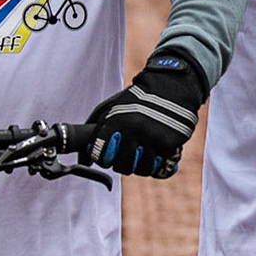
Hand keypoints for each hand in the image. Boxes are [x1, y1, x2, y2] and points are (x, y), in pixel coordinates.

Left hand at [84, 50, 206, 178]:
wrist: (172, 86)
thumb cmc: (138, 99)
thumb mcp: (113, 107)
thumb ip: (96, 131)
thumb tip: (84, 161)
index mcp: (116, 120)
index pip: (101, 156)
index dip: (103, 159)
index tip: (107, 156)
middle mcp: (134, 130)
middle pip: (121, 167)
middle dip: (122, 164)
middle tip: (127, 156)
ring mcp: (153, 138)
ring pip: (141, 170)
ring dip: (140, 166)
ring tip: (142, 154)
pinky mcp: (169, 144)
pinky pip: (159, 167)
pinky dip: (156, 165)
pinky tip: (156, 154)